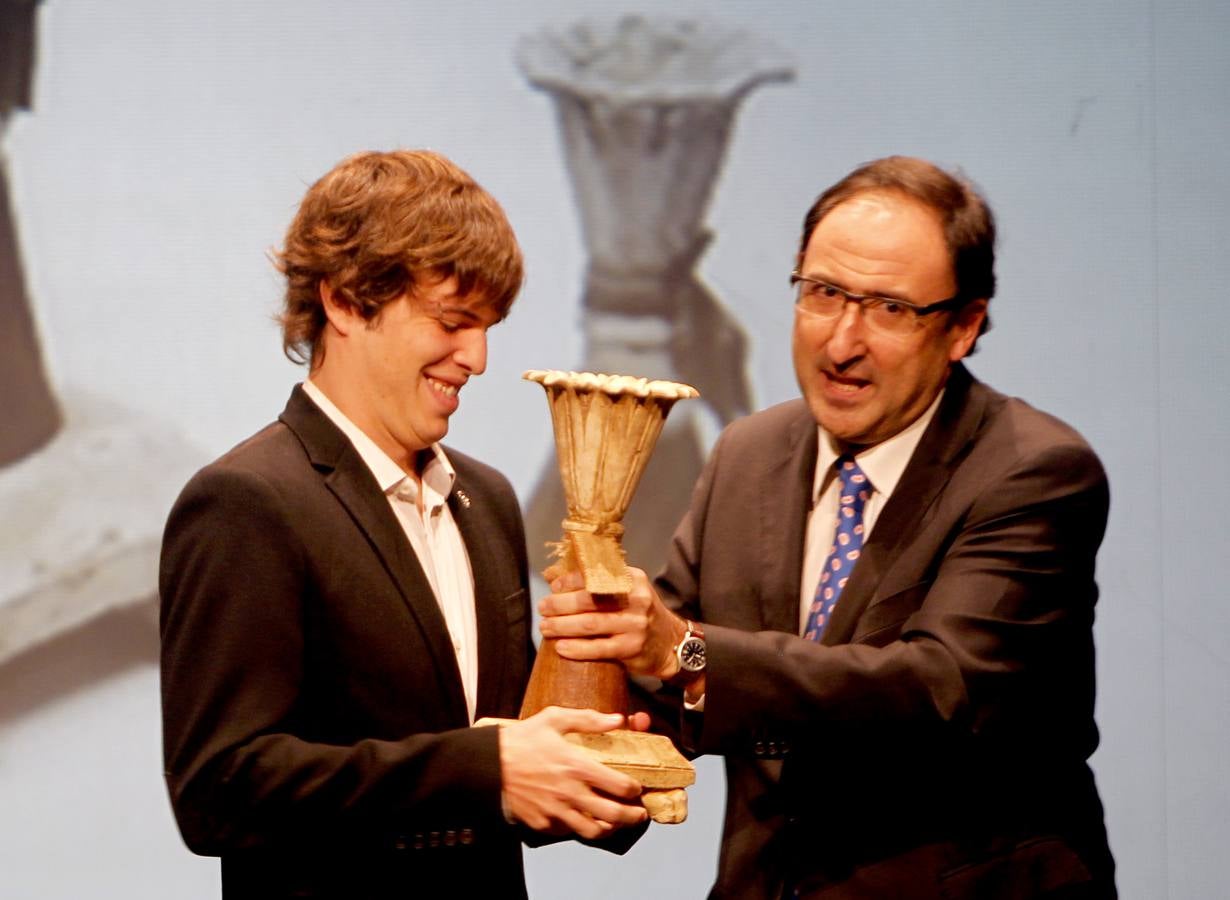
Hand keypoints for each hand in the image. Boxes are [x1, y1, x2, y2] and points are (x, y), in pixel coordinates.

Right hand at [498, 707, 647, 838]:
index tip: (637, 788)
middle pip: (613, 814)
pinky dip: (579, 828)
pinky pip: (567, 831)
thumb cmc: (521, 739)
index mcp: (577, 766)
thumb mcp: (553, 719)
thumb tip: (617, 719)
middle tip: (639, 813)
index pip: (619, 786)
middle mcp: (570, 792)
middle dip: (632, 816)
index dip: (634, 790)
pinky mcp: (542, 823)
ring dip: (610, 829)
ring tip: (616, 823)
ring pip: (593, 831)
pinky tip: (583, 819)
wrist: (488, 764)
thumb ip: (588, 719)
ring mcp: (556, 811)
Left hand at [539, 567, 686, 680]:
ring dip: (562, 626)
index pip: (596, 576)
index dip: (570, 582)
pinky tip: (561, 647)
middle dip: (560, 604)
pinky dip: (577, 648)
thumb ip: (603, 586)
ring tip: (545, 627)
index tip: (553, 588)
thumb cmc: (640, 615)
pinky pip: (598, 648)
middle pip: (589, 600)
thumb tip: (559, 581)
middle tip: (543, 608)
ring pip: (591, 623)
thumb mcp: (630, 592)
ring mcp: (635, 624)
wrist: (671, 643)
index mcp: (633, 579)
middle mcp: (636, 599)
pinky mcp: (632, 648)